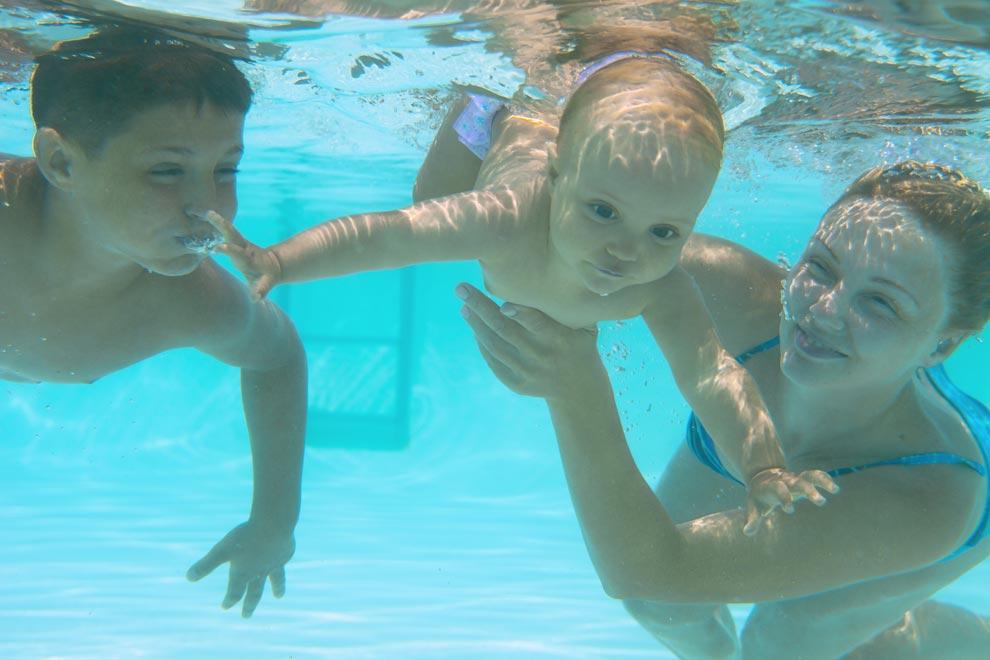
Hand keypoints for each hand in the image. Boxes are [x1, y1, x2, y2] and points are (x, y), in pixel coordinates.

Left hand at [186, 520, 294, 617]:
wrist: (273, 524)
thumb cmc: (246, 537)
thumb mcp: (221, 550)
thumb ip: (206, 565)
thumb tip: (189, 578)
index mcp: (243, 572)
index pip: (235, 591)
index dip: (229, 600)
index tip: (225, 606)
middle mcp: (259, 571)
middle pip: (254, 592)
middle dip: (249, 605)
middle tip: (246, 616)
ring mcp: (274, 563)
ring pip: (275, 579)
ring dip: (277, 588)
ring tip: (279, 596)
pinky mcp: (285, 553)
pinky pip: (282, 562)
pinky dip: (281, 564)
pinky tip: (283, 560)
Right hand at [200, 210, 281, 299]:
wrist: (273, 265)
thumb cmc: (267, 277)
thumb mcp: (265, 284)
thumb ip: (261, 290)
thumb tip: (257, 298)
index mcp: (248, 259)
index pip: (238, 253)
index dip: (229, 250)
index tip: (217, 247)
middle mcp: (244, 248)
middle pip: (233, 235)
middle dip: (223, 226)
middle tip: (211, 215)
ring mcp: (241, 243)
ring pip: (230, 230)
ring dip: (219, 221)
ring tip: (207, 211)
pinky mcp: (237, 240)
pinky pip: (227, 230)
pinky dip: (218, 222)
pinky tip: (207, 214)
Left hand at [455, 282, 600, 399]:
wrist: (578, 388)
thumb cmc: (579, 344)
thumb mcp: (583, 326)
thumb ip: (566, 306)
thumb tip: (545, 272)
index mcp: (559, 340)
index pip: (535, 323)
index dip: (519, 313)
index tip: (501, 301)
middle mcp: (541, 357)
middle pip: (505, 330)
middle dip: (480, 307)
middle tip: (461, 288)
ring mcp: (526, 372)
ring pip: (494, 345)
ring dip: (476, 323)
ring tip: (464, 305)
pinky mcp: (516, 383)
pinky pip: (493, 360)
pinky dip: (482, 341)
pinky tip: (474, 324)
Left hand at [743, 467, 839, 535]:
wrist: (761, 477)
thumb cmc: (759, 496)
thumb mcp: (753, 506)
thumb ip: (752, 518)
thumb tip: (747, 532)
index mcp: (771, 487)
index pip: (778, 490)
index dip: (784, 498)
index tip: (790, 509)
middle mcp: (785, 481)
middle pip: (797, 482)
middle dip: (808, 490)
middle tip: (821, 501)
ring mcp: (795, 478)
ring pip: (809, 475)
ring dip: (822, 481)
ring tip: (835, 490)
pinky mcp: (803, 478)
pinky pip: (815, 475)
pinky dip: (825, 479)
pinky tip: (834, 488)